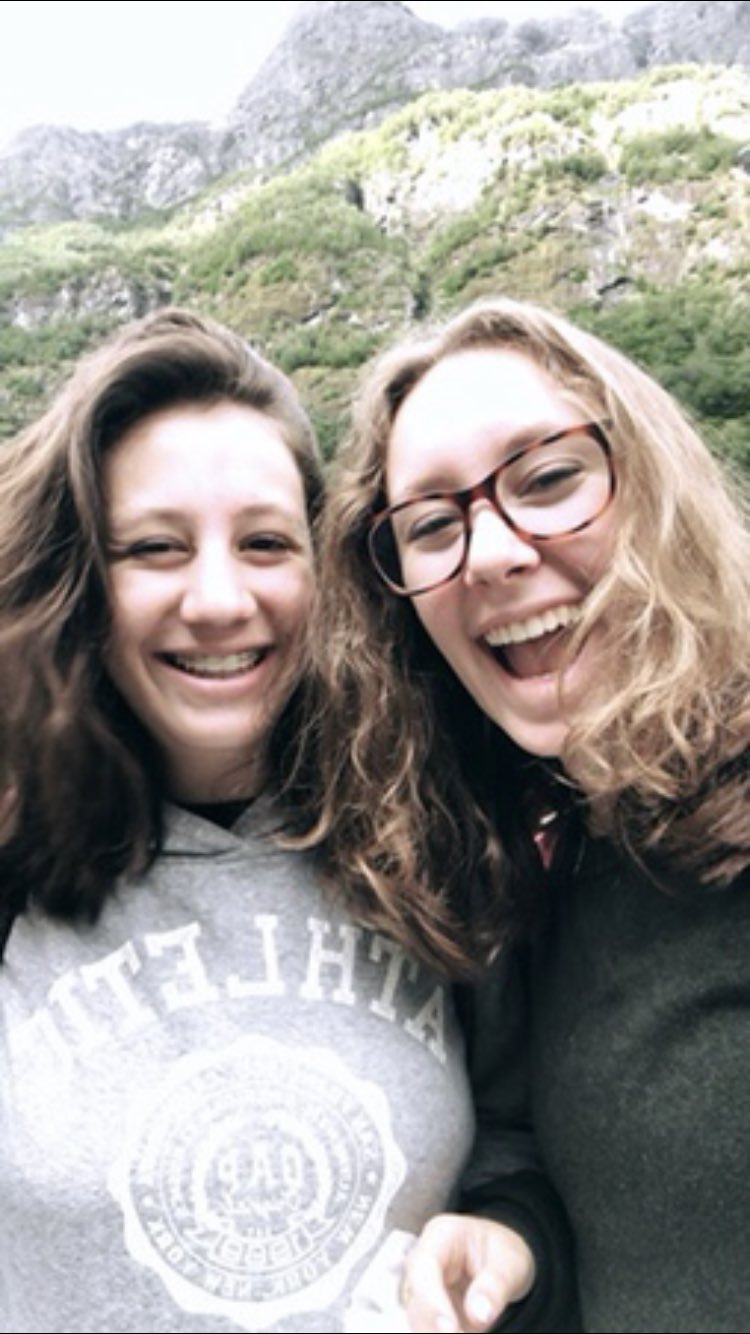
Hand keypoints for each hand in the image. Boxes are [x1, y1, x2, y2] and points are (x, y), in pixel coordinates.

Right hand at [401, 1213, 534, 1332]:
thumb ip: (495, 1285)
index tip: (449, 1329)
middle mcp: (423, 1259)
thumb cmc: (503, 1253)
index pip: (424, 1266)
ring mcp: (422, 1286)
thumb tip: (479, 1314)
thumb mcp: (511, 1262)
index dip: (431, 1300)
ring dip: (436, 1332)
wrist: (502, 1264)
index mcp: (442, 1235)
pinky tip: (465, 1333)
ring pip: (417, 1317)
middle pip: (414, 1295)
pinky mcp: (428, 1310)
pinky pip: (428, 1328)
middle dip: (433, 1324)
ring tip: (468, 1333)